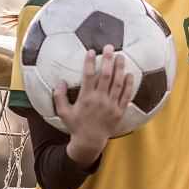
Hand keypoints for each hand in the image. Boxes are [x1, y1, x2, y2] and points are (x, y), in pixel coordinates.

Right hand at [55, 46, 134, 167]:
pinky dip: (129, 84)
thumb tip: (60, 81)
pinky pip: (126, 95)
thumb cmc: (75, 125)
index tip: (92, 51)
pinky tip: (130, 74)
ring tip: (121, 56)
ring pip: (118, 83)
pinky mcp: (120, 111)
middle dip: (108, 59)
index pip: (89, 75)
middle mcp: (100, 100)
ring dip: (120, 68)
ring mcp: (111, 106)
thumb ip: (59, 96)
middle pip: (106, 76)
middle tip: (109, 47)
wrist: (90, 141)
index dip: (90, 62)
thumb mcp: (63, 112)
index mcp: (86, 98)